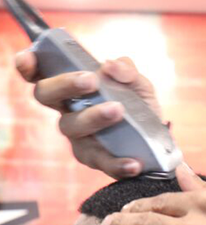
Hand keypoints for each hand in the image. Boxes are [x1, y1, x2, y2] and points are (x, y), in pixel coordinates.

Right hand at [15, 52, 161, 178]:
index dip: (28, 66)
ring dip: (93, 117)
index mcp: (71, 88)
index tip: (28, 59)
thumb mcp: (138, 85)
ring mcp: (78, 136)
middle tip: (91, 80)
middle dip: (65, 84)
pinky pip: (102, 163)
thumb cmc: (138, 107)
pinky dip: (117, 163)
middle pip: (46, 95)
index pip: (40, 74)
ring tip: (119, 110)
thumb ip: (127, 71)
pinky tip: (133, 162)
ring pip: (72, 127)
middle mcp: (67, 110)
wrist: (157, 140)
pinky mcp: (94, 159)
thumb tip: (110, 66)